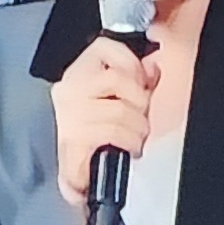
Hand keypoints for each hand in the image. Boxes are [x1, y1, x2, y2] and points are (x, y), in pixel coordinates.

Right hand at [52, 38, 157, 207]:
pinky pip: (111, 131)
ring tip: (136, 137)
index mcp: (78, 73)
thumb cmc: (95, 139)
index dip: (131, 64)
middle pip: (118, 79)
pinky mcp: (72, 139)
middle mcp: (69, 89)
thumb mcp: (119, 99)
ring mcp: (68, 114)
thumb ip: (137, 78)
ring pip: (119, 109)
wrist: (73, 176)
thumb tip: (154, 65)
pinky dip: (127, 141)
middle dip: (139, 102)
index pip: (104, 48)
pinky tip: (130, 149)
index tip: (142, 82)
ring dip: (137, 128)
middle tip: (140, 118)